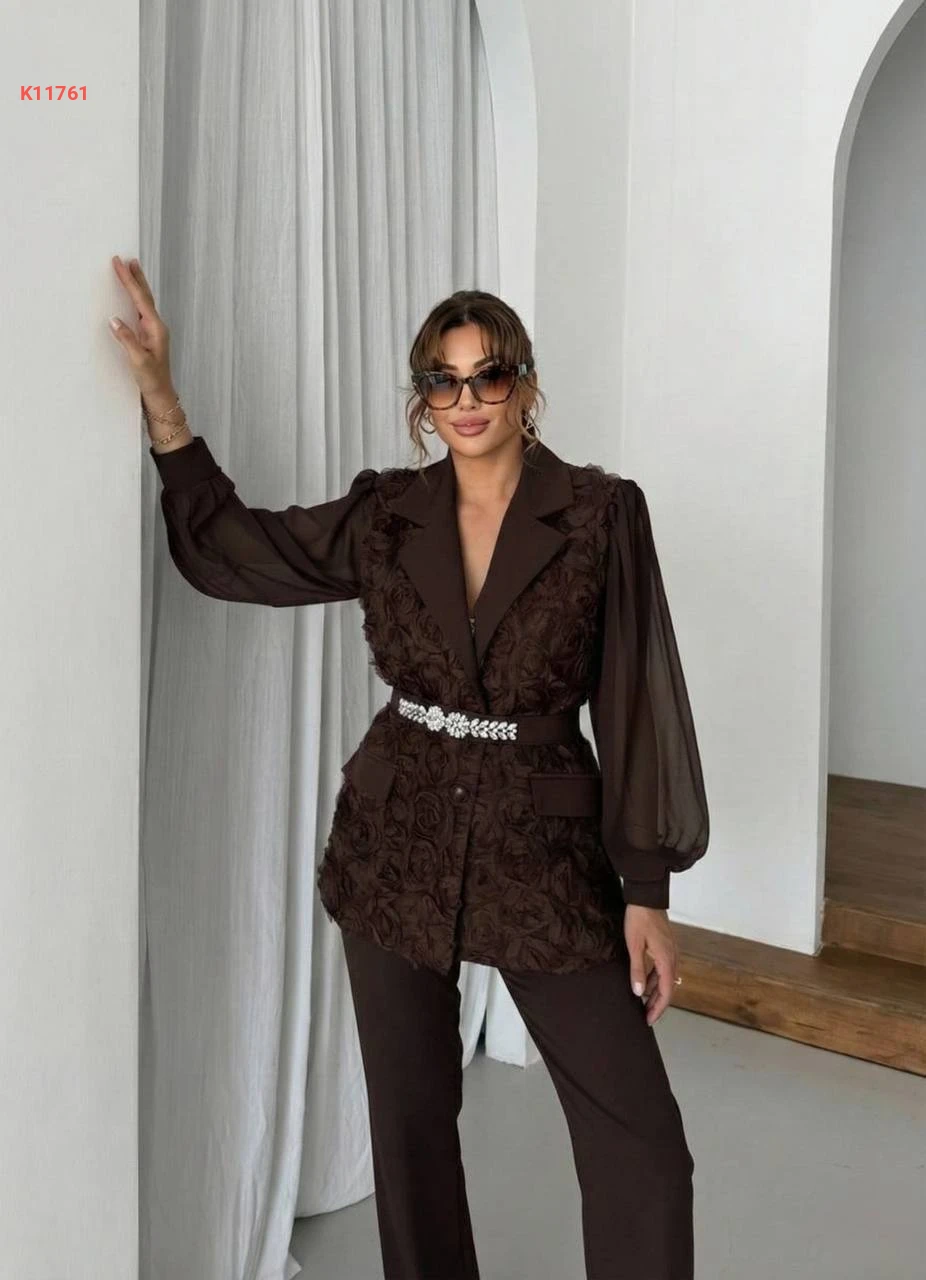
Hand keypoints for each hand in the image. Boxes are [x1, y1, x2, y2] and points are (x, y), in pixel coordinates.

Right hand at [108, 255, 173, 399]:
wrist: (161, 394)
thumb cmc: (152, 379)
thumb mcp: (138, 360)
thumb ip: (127, 339)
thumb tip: (114, 320)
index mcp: (155, 328)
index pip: (140, 299)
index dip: (129, 280)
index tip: (120, 263)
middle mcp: (157, 326)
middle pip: (145, 296)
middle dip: (136, 277)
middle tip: (129, 259)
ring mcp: (154, 331)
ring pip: (144, 302)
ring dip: (137, 286)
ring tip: (132, 270)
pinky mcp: (149, 337)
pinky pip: (141, 312)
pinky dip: (136, 299)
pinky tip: (132, 297)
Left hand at [624, 905, 679, 1025]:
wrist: (646, 896)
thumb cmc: (639, 918)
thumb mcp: (634, 945)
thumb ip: (637, 970)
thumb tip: (639, 993)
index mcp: (666, 960)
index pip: (666, 991)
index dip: (658, 1008)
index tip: (649, 1020)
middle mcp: (672, 958)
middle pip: (668, 988)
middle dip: (657, 1004)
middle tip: (646, 1017)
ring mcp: (670, 952)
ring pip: (665, 979)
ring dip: (655, 992)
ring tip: (643, 1003)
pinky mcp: (665, 947)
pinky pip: (662, 969)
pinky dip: (654, 979)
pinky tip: (644, 983)